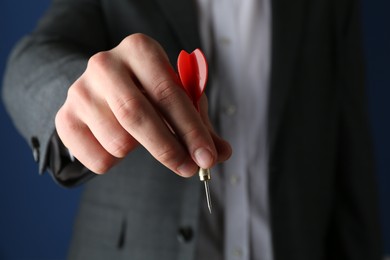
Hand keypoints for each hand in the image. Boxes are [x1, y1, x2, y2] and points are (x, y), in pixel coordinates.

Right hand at [55, 33, 230, 176]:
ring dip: (138, 153)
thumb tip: (221, 154)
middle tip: (189, 169)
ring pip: (117, 141)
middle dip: (168, 149)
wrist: (102, 89)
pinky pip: (98, 159)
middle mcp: (104, 64)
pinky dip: (116, 163)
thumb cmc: (148, 93)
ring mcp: (79, 91)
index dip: (191, 129)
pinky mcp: (64, 118)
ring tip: (139, 140)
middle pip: (136, 115)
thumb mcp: (175, 99)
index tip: (207, 158)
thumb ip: (199, 126)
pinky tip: (116, 144)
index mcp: (139, 50)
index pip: (168, 92)